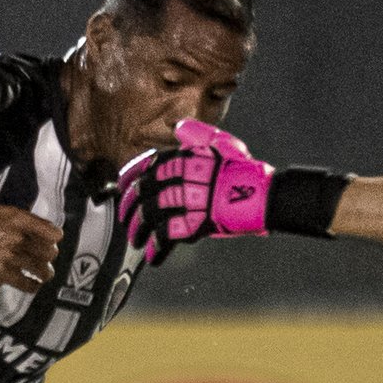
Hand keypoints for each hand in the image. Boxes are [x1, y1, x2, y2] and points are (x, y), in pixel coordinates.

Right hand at [0, 205, 62, 287]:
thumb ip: (28, 221)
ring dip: (45, 273)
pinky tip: (32, 283)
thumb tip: (51, 232)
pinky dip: (34, 286)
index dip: (54, 240)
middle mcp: (18, 238)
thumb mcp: (6, 213)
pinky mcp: (2, 273)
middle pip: (51, 253)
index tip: (49, 242)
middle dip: (48, 256)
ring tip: (42, 273)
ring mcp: (10, 256)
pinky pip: (28, 285)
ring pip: (43, 270)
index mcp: (20, 220)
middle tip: (41, 258)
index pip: (54, 234)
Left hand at [117, 119, 274, 265]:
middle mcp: (181, 176)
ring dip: (138, 229)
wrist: (262, 194)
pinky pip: (165, 235)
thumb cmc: (244, 171)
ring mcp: (186, 199)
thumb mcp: (222, 143)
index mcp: (184, 157)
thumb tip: (178, 127)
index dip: (130, 176)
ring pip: (149, 214)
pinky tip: (152, 256)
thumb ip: (198, 135)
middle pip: (142, 191)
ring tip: (135, 240)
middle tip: (124, 218)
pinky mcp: (193, 221)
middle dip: (128, 207)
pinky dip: (155, 247)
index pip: (147, 165)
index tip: (121, 186)